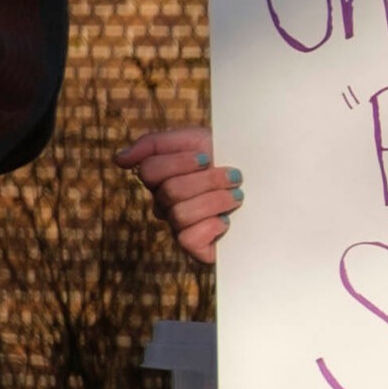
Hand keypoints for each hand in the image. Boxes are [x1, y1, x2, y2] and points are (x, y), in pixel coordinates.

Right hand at [123, 125, 236, 263]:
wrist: (269, 179)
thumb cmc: (230, 158)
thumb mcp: (195, 139)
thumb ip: (154, 144)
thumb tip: (119, 161)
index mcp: (161, 180)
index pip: (150, 170)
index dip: (181, 161)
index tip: (207, 155)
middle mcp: (166, 205)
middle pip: (170, 192)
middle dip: (208, 180)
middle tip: (234, 176)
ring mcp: (181, 227)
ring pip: (181, 214)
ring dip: (216, 200)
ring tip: (238, 195)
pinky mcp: (199, 249)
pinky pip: (188, 241)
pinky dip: (211, 227)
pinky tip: (227, 220)